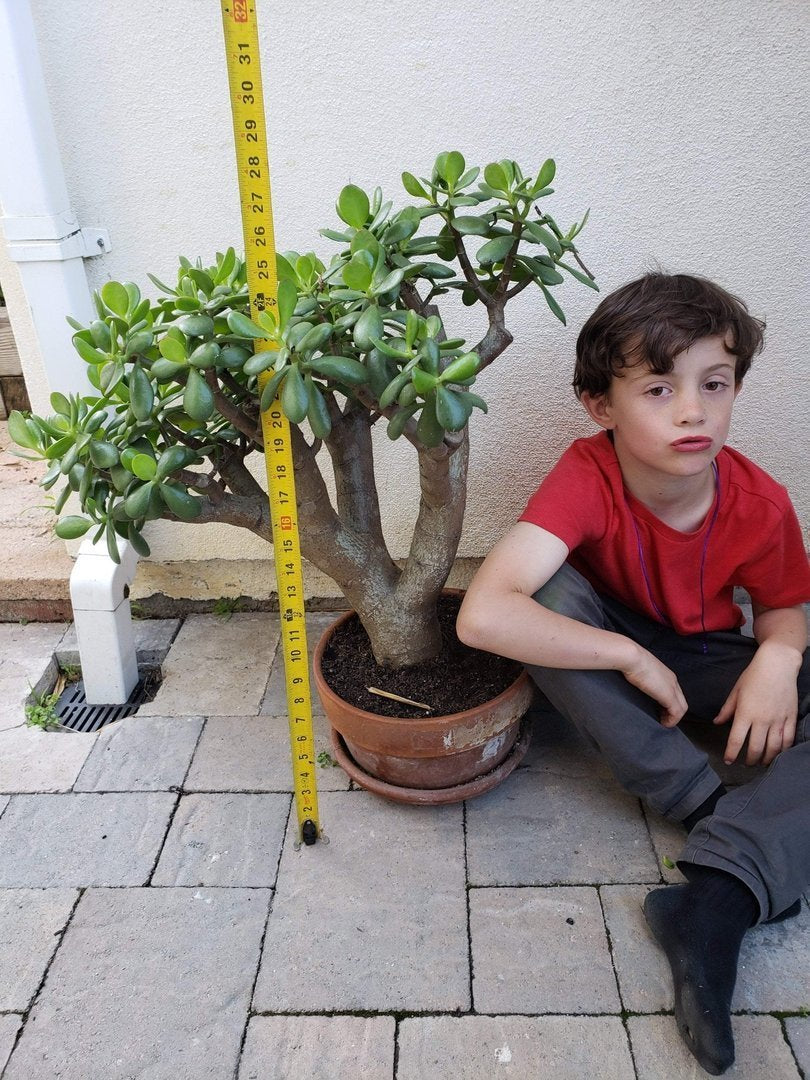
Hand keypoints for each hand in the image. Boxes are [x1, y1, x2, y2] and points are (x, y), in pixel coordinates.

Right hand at [621, 645, 687, 725]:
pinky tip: (664, 723)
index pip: (674, 692)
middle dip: (673, 712)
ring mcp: (672, 688)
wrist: (631, 657)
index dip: (669, 703)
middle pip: (681, 701)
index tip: (660, 710)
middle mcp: (672, 680)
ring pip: (682, 708)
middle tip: (662, 719)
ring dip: (673, 718)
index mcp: (666, 674)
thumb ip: (642, 676)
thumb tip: (634, 681)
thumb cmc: (630, 660)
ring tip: (663, 723)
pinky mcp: (668, 695)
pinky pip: (677, 713)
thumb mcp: (639, 669)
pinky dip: (672, 721)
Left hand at [714, 644, 799, 765]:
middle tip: (746, 763)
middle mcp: (762, 720)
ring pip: (773, 748)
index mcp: (745, 713)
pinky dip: (783, 750)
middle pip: (756, 748)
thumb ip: (727, 709)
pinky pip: (788, 739)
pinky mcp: (790, 717)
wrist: (777, 665)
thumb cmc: (753, 676)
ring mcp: (778, 719)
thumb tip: (717, 722)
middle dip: (750, 760)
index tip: (728, 760)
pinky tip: (778, 753)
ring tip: (762, 762)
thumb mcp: (736, 691)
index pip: (736, 740)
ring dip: (767, 759)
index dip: (731, 753)